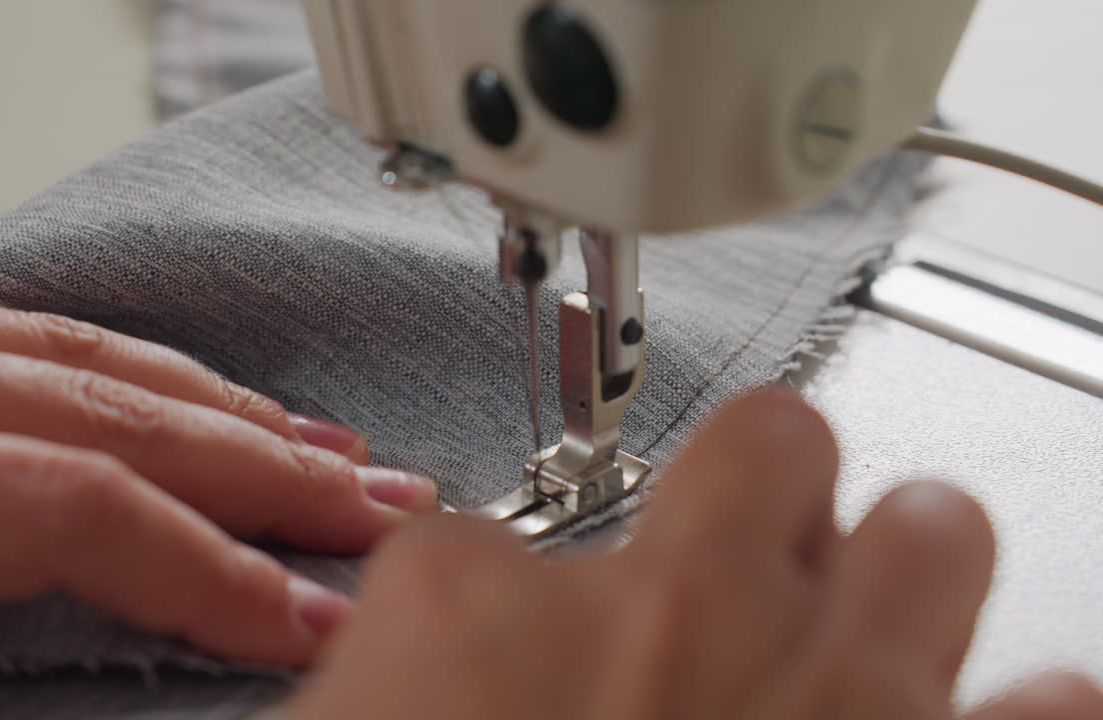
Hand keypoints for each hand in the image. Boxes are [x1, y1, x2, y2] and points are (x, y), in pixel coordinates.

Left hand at [0, 298, 437, 716]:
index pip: (73, 508)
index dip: (208, 566)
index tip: (310, 620)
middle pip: (117, 416)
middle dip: (268, 470)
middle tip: (383, 508)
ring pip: (91, 358)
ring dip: (227, 407)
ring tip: (331, 448)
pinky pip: (35, 328)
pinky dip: (142, 363)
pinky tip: (199, 390)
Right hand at [289, 388, 1102, 719]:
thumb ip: (415, 698)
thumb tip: (463, 700)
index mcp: (478, 611)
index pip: (489, 546)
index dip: (497, 609)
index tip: (517, 658)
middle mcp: (671, 618)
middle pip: (765, 445)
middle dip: (756, 485)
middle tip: (735, 571)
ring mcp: (830, 694)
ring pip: (931, 531)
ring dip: (905, 567)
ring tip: (867, 629)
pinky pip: (1057, 712)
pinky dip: (1032, 718)